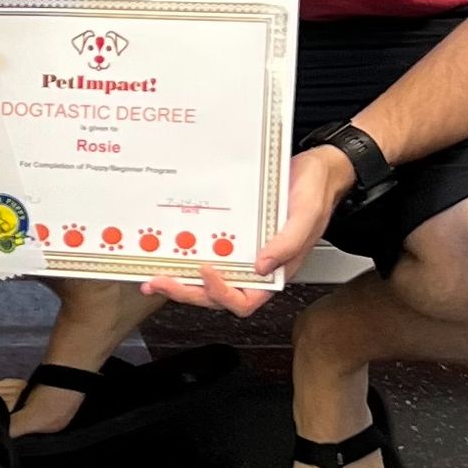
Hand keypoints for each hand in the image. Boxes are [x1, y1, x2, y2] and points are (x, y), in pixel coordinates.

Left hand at [138, 146, 354, 316]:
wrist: (315, 166)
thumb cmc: (316, 191)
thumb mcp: (306, 215)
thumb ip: (288, 243)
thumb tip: (262, 267)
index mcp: (275, 271)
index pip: (244, 300)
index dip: (221, 293)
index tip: (205, 271)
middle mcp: (255, 266)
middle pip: (215, 295)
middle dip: (185, 292)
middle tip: (158, 282)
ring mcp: (241, 251)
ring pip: (205, 278)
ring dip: (179, 279)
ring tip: (152, 274)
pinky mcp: (232, 234)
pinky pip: (207, 249)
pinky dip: (186, 253)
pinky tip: (167, 247)